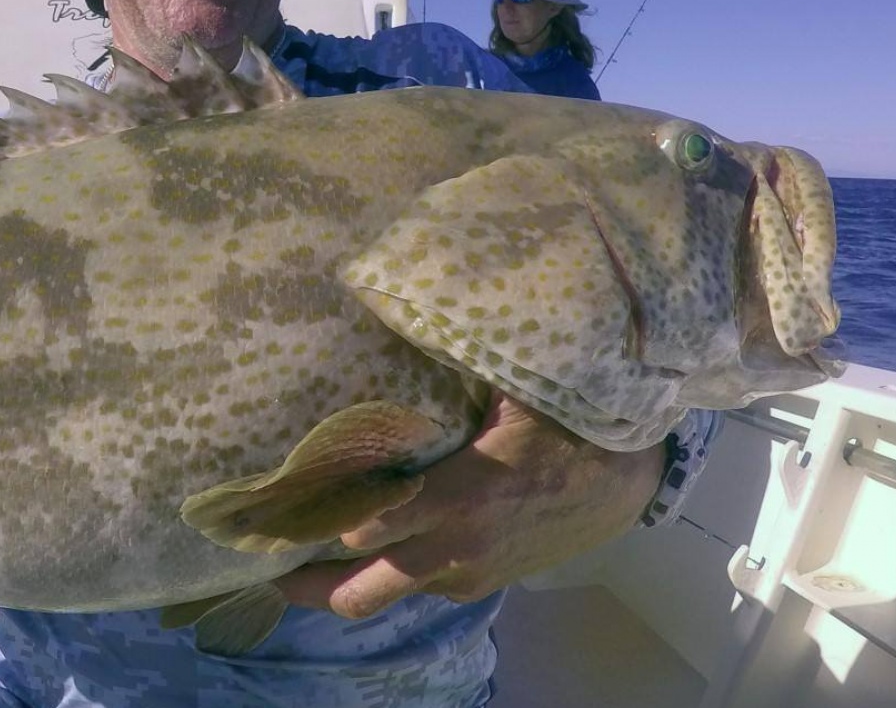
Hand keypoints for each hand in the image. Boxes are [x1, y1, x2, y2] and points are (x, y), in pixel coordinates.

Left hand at [275, 394, 664, 618]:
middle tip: (262, 559)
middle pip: (359, 590)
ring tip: (295, 559)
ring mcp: (468, 574)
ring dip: (342, 583)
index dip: (313, 522)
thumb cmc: (569, 421)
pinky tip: (364, 544)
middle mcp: (456, 549)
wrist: (633, 477)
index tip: (268, 506)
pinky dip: (386, 572)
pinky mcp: (482, 583)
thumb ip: (454, 362)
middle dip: (307, 583)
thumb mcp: (516, 384)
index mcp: (461, 498)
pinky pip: (419, 587)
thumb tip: (390, 299)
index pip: (369, 525)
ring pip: (385, 595)